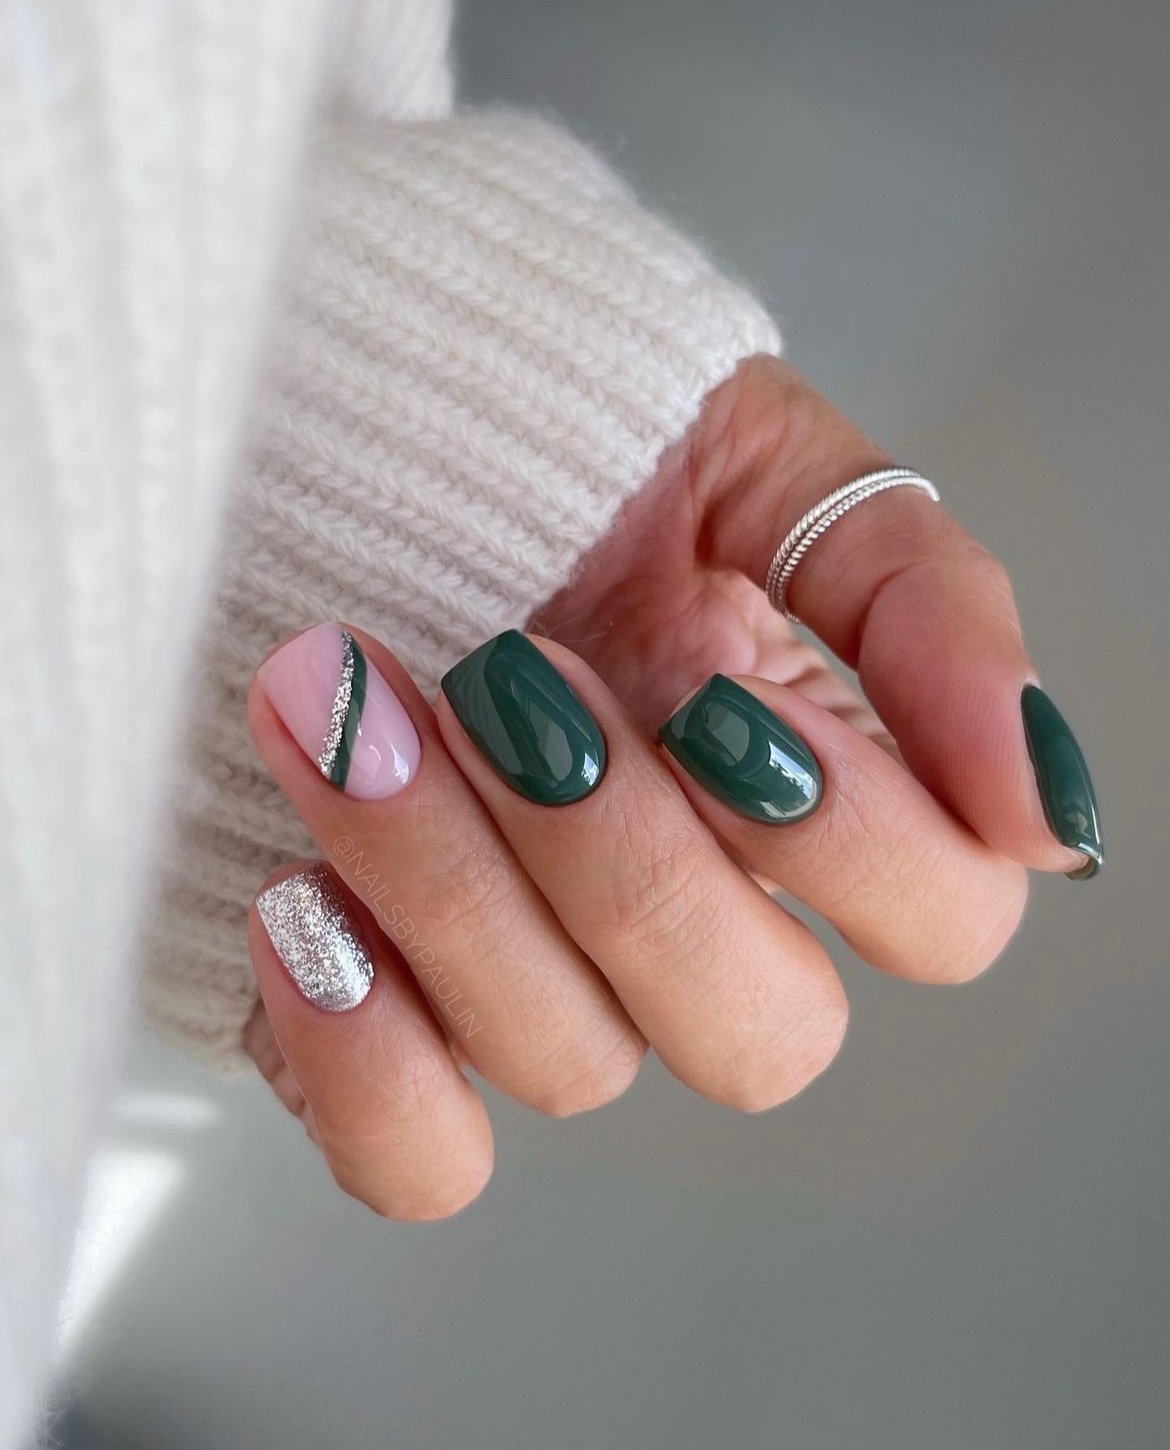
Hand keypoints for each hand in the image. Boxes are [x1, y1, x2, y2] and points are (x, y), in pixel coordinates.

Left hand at [243, 356, 1099, 1218]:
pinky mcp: (381, 1025)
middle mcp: (685, 918)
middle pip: (755, 1031)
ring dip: (452, 884)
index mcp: (801, 791)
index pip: (940, 917)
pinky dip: (363, 1061)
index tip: (704, 678)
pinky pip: (414, 1155)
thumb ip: (922, 600)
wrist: (334, 432)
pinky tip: (303, 901)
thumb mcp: (761, 462)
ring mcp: (534, 983)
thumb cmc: (558, 449)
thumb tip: (1046, 813)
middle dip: (628, 855)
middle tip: (511, 681)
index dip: (843, 829)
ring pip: (571, 1065)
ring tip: (349, 719)